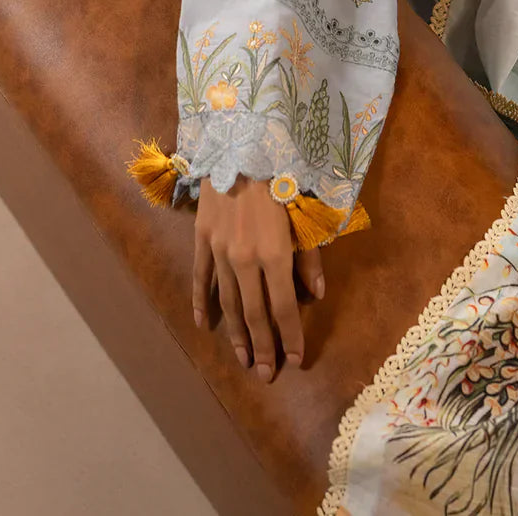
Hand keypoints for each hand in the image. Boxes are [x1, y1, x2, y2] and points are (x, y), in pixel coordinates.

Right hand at [192, 175, 324, 382]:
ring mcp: (219, 251)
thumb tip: (317, 295)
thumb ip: (310, 256)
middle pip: (254, 313)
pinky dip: (202, 303)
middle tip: (266, 375)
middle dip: (263, 346)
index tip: (295, 360)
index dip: (291, 336)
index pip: (284, 306)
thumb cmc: (281, 173)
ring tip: (244, 359)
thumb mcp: (305, 212)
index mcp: (275, 253)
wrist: (241, 141)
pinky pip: (201, 278)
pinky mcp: (202, 238)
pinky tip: (205, 326)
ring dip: (236, 334)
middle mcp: (245, 259)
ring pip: (228, 302)